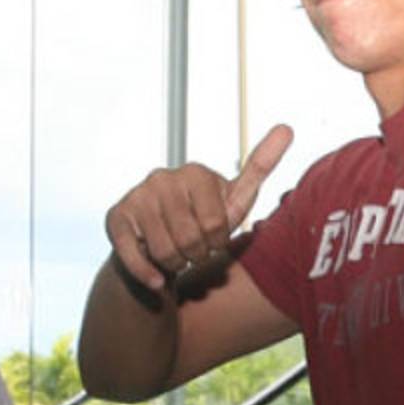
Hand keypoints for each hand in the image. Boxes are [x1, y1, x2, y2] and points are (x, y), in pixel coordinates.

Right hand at [105, 125, 293, 290]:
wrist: (158, 247)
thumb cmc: (204, 221)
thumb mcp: (235, 199)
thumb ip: (261, 166)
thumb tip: (288, 127)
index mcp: (196, 173)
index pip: (216, 224)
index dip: (217, 242)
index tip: (213, 237)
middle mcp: (163, 178)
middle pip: (191, 239)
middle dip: (197, 254)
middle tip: (194, 248)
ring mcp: (137, 196)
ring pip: (166, 252)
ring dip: (176, 264)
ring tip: (176, 254)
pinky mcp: (116, 218)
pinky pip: (136, 259)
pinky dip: (149, 275)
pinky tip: (156, 278)